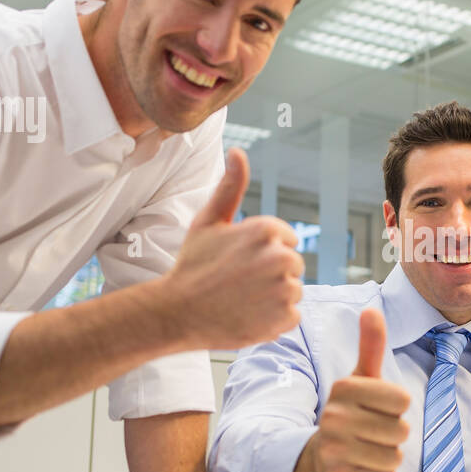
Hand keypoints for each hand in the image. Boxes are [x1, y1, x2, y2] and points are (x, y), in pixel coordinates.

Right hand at [161, 147, 304, 349]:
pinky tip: (249, 316)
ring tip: (242, 300)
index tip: (239, 262)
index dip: (263, 252)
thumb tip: (238, 152)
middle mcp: (280, 257)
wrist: (177, 313)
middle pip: (293, 265)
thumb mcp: (208, 221)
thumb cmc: (192, 265)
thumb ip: (230, 187)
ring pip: (293, 291)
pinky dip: (274, 320)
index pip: (287, 240)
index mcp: (266, 230)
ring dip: (274, 297)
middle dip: (272, 274)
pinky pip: (291, 316)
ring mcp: (284, 289)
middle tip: (240, 283)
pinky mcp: (285, 317)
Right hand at [291, 309, 409, 471]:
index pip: (402, 400)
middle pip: (401, 430)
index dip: (396, 409)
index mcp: (344, 388)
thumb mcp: (360, 380)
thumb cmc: (350, 414)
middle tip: (370, 435)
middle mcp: (334, 417)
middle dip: (393, 435)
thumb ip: (370, 346)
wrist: (320, 460)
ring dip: (388, 457)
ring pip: (395, 456)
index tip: (375, 410)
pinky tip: (362, 470)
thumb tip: (371, 310)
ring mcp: (334, 450)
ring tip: (366, 452)